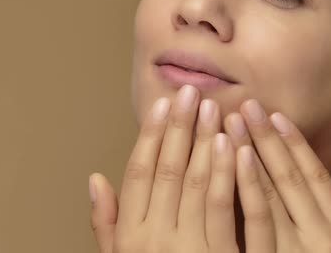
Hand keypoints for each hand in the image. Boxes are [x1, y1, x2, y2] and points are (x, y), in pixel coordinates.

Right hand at [89, 85, 238, 252]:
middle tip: (190, 93)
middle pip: (168, 171)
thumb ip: (106, 224)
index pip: (138, 174)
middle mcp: (155, 239)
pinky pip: (224, 207)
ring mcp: (188, 249)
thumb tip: (95, 179)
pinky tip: (235, 146)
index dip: (150, 135)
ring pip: (196, 183)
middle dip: (179, 127)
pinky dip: (228, 173)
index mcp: (130, 237)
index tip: (162, 105)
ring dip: (205, 142)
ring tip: (212, 110)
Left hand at [223, 99, 330, 252]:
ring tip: (230, 122)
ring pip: (267, 193)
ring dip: (248, 153)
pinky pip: (249, 220)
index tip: (277, 115)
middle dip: (267, 139)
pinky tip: (224, 159)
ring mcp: (290, 252)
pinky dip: (239, 186)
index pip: (317, 178)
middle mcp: (320, 241)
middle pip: (290, 179)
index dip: (296, 145)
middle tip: (246, 105)